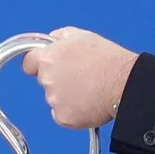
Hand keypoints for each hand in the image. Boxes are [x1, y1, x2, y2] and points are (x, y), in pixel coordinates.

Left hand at [22, 28, 138, 128]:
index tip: (44, 66)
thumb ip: (59, 38)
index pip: (28, 63)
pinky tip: (89, 102)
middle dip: (58, 78)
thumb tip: (50, 42)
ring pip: (55, 98)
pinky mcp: (63, 117)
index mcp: (48, 58)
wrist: (126, 84)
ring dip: (68, 95)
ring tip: (90, 88)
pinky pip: (63, 115)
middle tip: (81, 76)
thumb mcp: (81, 36)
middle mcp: (47, 80)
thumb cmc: (108, 59)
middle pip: (45, 80)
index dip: (36, 63)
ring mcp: (54, 100)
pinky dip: (74, 111)